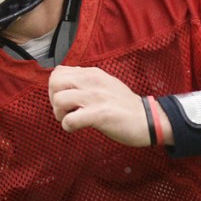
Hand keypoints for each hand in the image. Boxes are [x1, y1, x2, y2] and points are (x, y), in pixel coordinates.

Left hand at [48, 65, 170, 146]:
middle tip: (64, 111)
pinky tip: (77, 128)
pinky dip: (68, 127)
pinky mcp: (99, 115)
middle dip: (53, 100)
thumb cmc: (124, 106)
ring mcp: (96, 97)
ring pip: (59, 100)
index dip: (56, 88)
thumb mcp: (105, 84)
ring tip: (71, 120)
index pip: (58, 72)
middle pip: (54, 82)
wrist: (148, 119)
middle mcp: (92, 81)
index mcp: (92, 73)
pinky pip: (70, 120)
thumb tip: (65, 85)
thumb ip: (86, 82)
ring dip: (60, 115)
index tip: (65, 101)